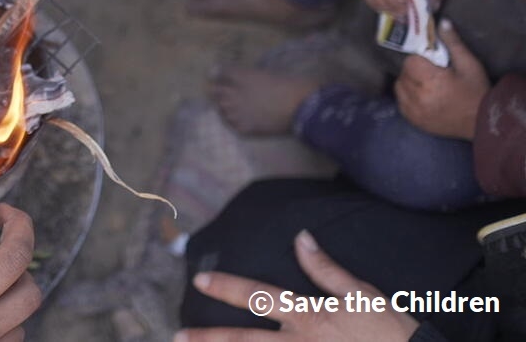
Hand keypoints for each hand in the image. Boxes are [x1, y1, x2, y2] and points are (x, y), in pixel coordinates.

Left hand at [176, 230, 419, 341]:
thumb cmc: (393, 332)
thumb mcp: (362, 293)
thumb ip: (326, 269)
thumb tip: (301, 238)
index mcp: (309, 316)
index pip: (259, 296)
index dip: (227, 287)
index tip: (199, 281)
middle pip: (245, 341)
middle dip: (209, 338)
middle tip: (177, 335)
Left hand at [395, 19, 488, 139]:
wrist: (480, 122)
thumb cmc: (476, 91)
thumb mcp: (469, 65)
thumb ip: (453, 43)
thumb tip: (441, 22)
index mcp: (430, 81)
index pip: (410, 62)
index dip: (419, 59)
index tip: (431, 63)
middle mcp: (417, 96)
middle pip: (403, 74)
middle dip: (414, 71)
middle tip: (431, 73)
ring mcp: (412, 110)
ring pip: (399, 87)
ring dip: (408, 83)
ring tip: (426, 85)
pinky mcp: (412, 120)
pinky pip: (400, 102)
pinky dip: (407, 97)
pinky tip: (422, 96)